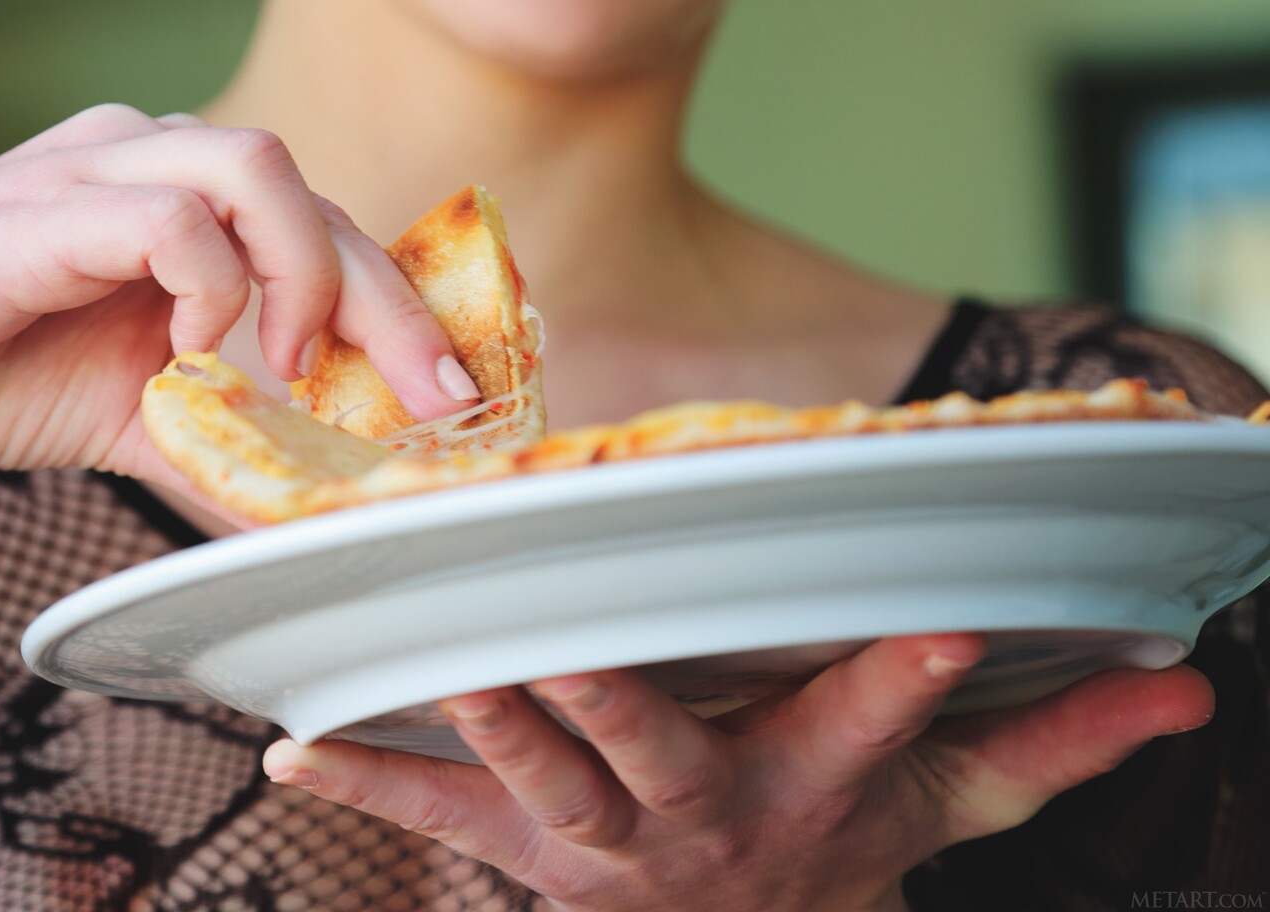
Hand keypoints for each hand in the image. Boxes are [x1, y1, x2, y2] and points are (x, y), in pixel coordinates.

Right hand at [0, 103, 480, 663]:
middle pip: (313, 191)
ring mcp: (96, 164)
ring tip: (288, 368)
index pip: (323, 221)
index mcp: (178, 189)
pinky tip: (192, 352)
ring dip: (303, 275)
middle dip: (390, 300)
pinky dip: (209, 284)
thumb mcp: (143, 415)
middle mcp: (148, 151)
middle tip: (430, 397)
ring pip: (258, 168)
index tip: (452, 388)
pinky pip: (170, 214)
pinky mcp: (47, 203)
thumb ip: (231, 442)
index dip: (399, 298)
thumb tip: (324, 518)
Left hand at [261, 633, 1214, 911]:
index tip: (931, 629)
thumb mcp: (948, 805)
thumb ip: (1048, 745)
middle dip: (619, 701)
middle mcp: (701, 814)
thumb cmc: (839, 840)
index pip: (865, 729)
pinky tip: (293, 746)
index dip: (902, 687)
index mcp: (808, 788)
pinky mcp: (523, 845)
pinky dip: (369, 776)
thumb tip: (1182, 689)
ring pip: (541, 780)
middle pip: (659, 755)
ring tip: (438, 662)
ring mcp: (600, 838)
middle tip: (572, 642)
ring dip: (489, 720)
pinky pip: (439, 812)